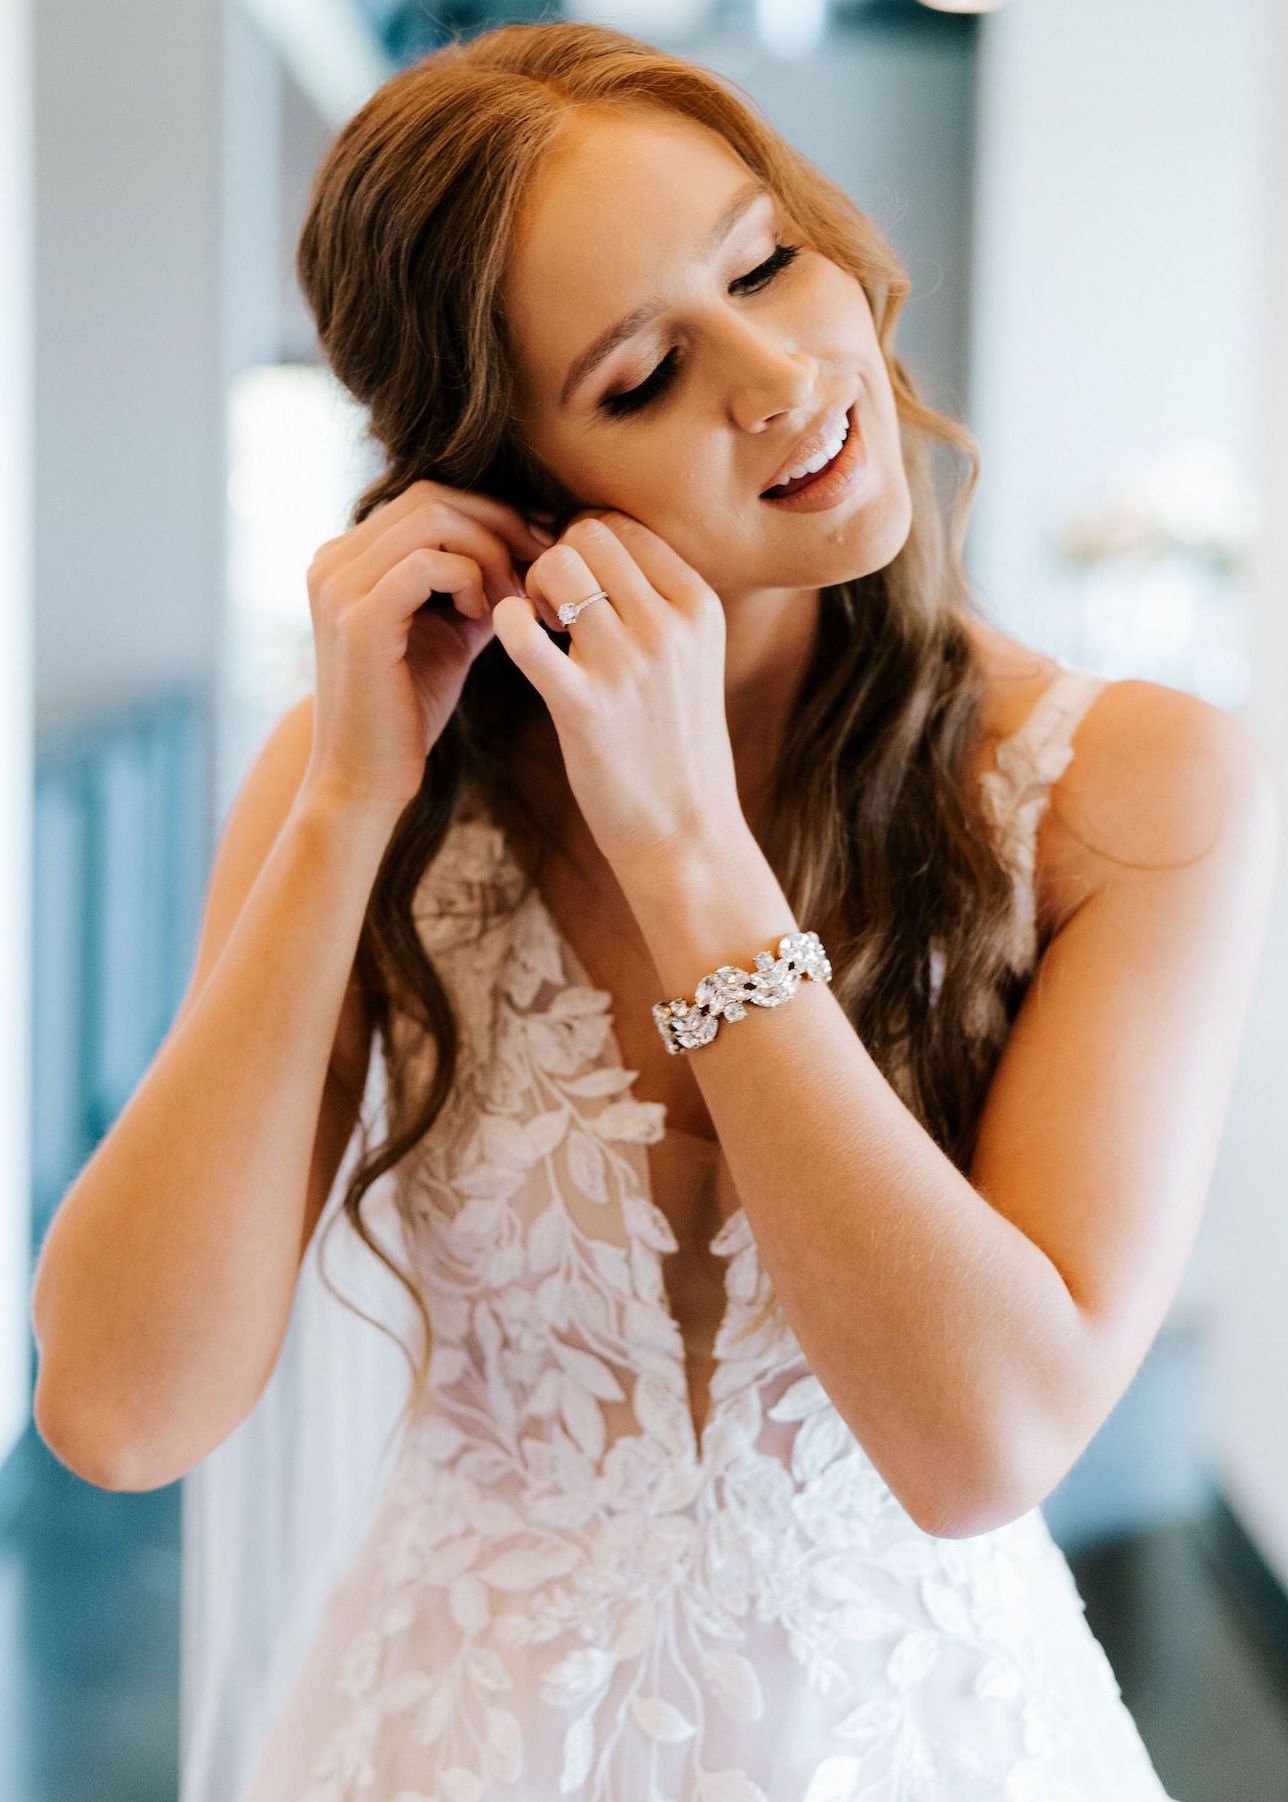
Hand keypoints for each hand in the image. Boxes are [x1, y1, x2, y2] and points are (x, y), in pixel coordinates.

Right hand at [300, 479, 553, 816]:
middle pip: (432, 497)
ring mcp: (339, 586)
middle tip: (542, 560)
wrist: (365, 780)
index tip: (539, 545)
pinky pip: (429, 564)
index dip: (491, 513)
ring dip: (491, 551)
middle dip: (499, 523)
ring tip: (514, 597)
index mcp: (347, 559)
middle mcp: (333, 561)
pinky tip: (486, 617)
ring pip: (433, 520)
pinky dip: (472, 580)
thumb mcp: (449, 633)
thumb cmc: (407, 712)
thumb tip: (527, 546)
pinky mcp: (358, 618)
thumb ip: (475, 585)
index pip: (428, 499)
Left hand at [488, 510, 745, 874]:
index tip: (576, 585)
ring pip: (556, 566)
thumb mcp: (694, 659)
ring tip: (541, 630)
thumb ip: (659, 603)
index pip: (624, 525)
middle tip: (551, 608)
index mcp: (699, 605)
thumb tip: (598, 548)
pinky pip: (523, 632)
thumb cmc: (678, 745)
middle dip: (556, 558)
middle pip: (588, 534)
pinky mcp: (585, 706)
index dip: (584, 544)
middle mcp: (669, 625)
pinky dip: (507, 623)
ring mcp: (629, 664)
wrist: (687, 833)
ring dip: (532, 588)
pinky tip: (515, 641)